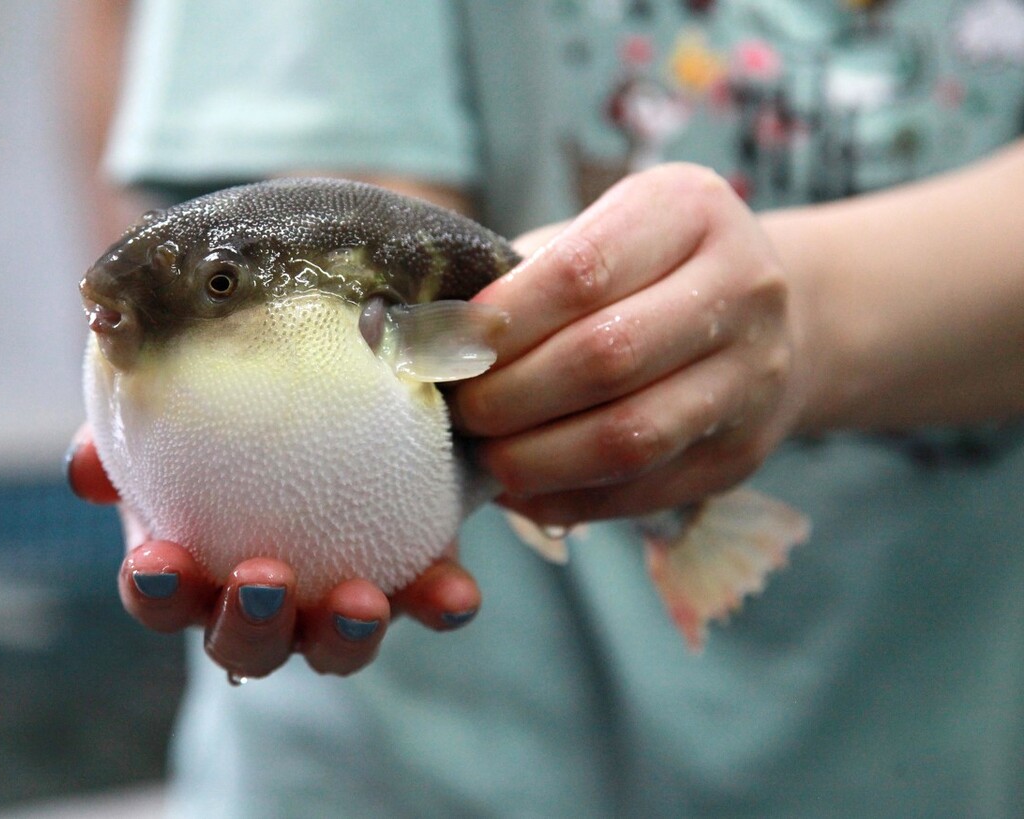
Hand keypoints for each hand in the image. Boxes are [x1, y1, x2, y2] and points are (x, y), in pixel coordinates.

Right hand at [66, 426, 480, 678]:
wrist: (337, 386)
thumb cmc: (241, 403)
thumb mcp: (184, 400)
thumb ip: (133, 422)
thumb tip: (83, 467)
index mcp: (197, 564)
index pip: (161, 596)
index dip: (156, 591)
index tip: (161, 560)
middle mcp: (266, 600)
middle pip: (244, 643)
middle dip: (247, 625)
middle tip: (261, 580)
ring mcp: (337, 600)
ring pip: (332, 647)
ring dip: (341, 634)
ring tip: (357, 600)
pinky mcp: (410, 579)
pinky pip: (426, 605)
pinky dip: (439, 606)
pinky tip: (453, 594)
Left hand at [451, 164, 806, 525]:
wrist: (769, 320)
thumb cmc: (644, 273)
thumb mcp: (599, 236)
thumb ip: (526, 278)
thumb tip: (427, 341)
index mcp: (691, 212)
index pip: (582, 270)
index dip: (499, 321)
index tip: (441, 348)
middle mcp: (744, 288)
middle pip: (606, 356)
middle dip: (508, 395)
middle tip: (457, 411)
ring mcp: (753, 378)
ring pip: (628, 436)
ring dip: (534, 458)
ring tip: (483, 456)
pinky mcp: (741, 455)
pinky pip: (640, 491)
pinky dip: (565, 498)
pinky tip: (521, 488)